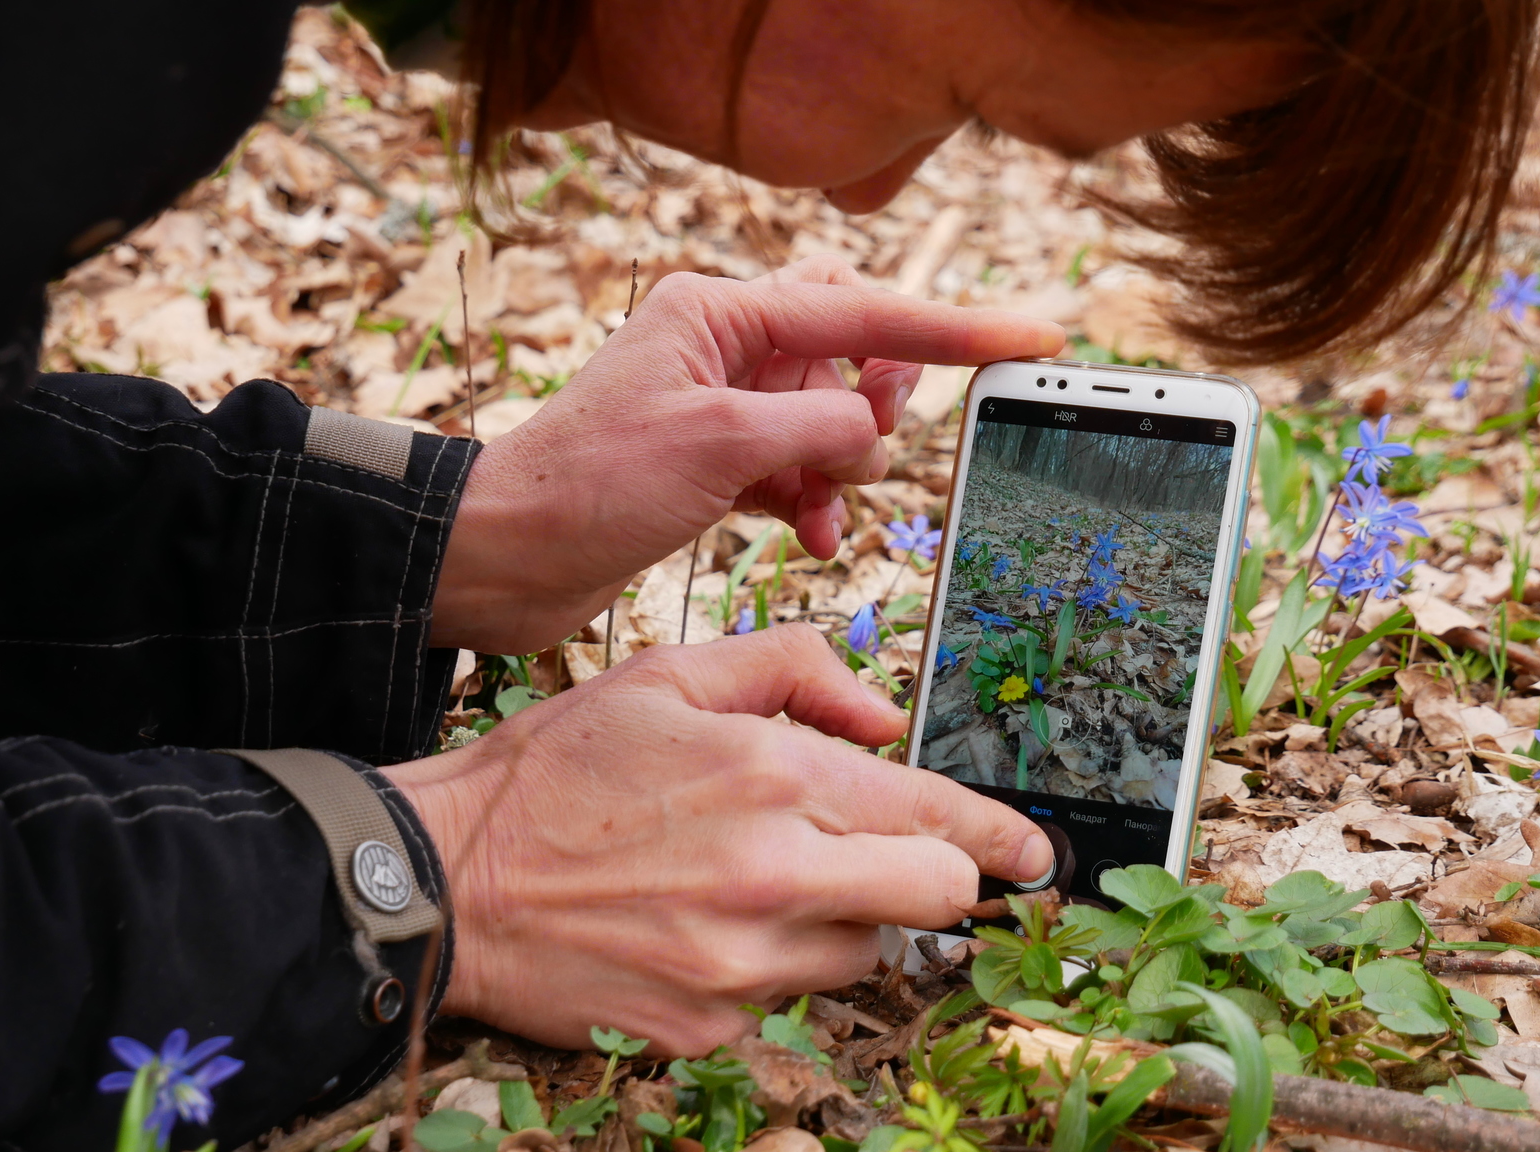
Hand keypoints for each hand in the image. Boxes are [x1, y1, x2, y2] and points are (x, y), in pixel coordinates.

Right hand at [382, 625, 1055, 1053]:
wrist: (444, 880)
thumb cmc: (556, 770)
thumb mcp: (669, 675)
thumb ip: (793, 669)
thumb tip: (884, 709)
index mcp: (773, 777)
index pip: (937, 819)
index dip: (1001, 838)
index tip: (1034, 853)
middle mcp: (773, 876)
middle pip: (934, 900)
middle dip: (937, 880)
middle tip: (907, 865)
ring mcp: (741, 964)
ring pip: (862, 954)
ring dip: (840, 918)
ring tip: (754, 882)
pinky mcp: (708, 1029)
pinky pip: (785, 1003)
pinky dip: (767, 967)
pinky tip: (700, 928)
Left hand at [429, 256, 1064, 653]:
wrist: (507, 557)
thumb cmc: (589, 486)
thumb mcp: (722, 444)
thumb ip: (819, 423)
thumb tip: (873, 424)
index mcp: (719, 313)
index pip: (864, 310)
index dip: (956, 328)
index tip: (1032, 337)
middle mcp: (723, 347)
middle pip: (850, 348)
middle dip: (877, 399)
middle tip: (865, 440)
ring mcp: (720, 405)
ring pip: (828, 416)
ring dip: (841, 464)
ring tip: (820, 504)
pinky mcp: (713, 462)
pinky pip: (797, 465)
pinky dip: (814, 497)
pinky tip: (812, 533)